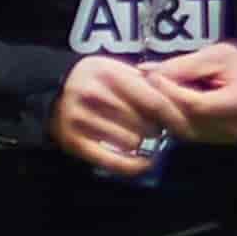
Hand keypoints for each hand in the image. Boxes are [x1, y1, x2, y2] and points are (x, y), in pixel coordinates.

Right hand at [52, 53, 182, 176]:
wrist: (49, 91)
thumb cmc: (94, 80)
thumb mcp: (115, 69)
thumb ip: (145, 80)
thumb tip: (180, 98)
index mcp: (108, 74)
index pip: (154, 101)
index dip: (175, 117)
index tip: (188, 127)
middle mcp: (93, 95)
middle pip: (145, 123)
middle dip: (158, 129)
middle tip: (159, 130)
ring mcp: (81, 119)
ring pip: (132, 142)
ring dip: (144, 144)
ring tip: (142, 138)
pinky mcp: (73, 142)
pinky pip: (112, 161)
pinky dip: (132, 165)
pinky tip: (143, 163)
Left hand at [147, 42, 236, 143]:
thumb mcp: (214, 55)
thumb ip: (182, 66)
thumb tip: (146, 72)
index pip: (197, 104)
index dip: (170, 92)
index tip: (151, 75)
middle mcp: (235, 127)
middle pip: (187, 122)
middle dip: (160, 104)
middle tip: (141, 85)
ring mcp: (226, 138)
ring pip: (182, 131)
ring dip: (162, 114)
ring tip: (148, 94)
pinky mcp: (216, 140)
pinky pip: (186, 133)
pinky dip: (171, 119)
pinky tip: (161, 104)